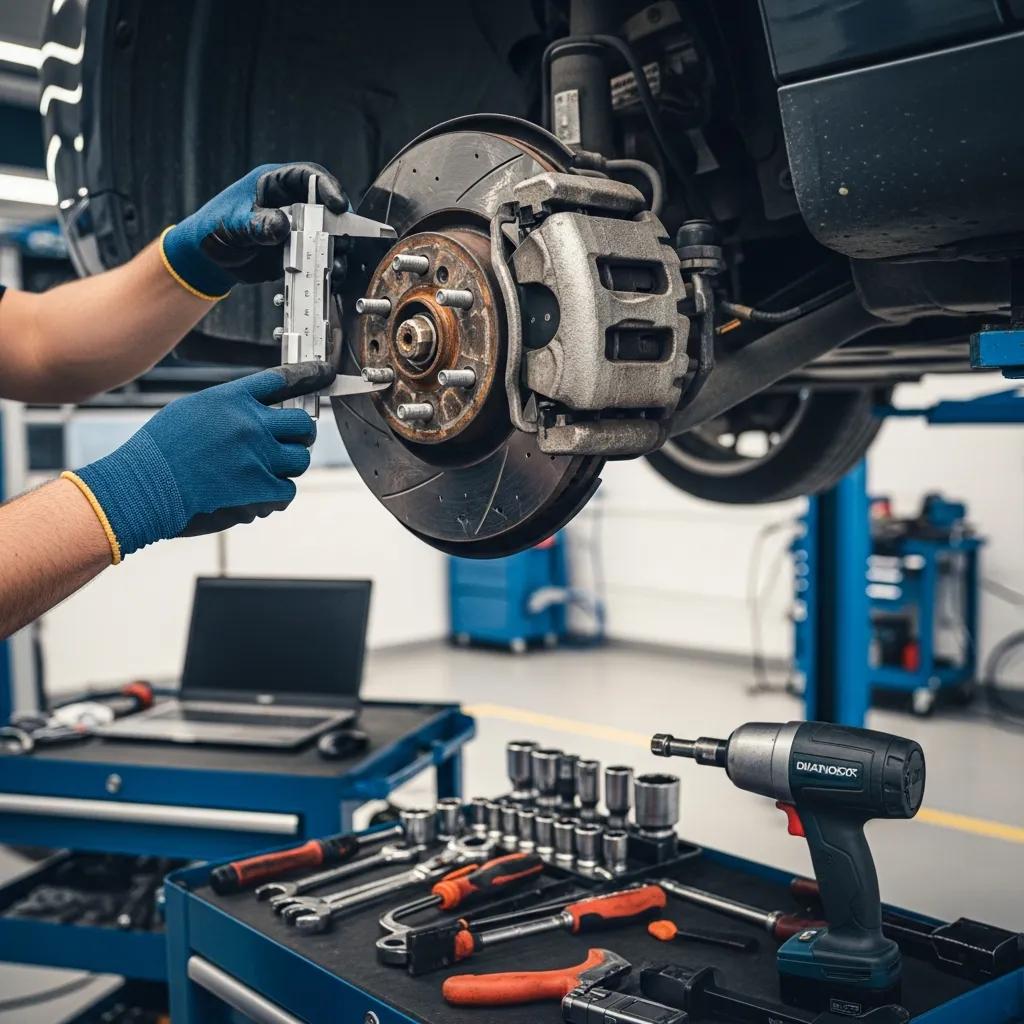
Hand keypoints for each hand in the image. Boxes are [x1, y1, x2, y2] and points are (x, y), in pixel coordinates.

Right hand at [64, 362, 333, 561]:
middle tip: (293, 441)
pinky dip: (275, 495)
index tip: (324, 373)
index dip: (308, 375)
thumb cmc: (159, 453)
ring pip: (299, 459)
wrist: (143, 488)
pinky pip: (287, 490)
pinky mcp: (261, 488)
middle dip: (301, 434)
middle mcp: (250, 423)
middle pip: (302, 424)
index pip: (281, 379)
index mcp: (232, 399)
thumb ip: (228, 410)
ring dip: (286, 467)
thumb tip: (255, 413)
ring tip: (262, 472)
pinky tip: (255, 495)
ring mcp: (258, 456)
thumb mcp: (191, 412)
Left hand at [160, 162, 347, 298]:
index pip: (309, 177)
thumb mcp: (234, 223)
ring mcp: (297, 229)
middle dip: (339, 223)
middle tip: (343, 239)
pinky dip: (325, 267)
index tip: (338, 205)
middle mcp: (291, 204)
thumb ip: (257, 224)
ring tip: (336, 263)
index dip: (328, 188)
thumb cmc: (215, 228)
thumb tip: (283, 226)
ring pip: (327, 235)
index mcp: (275, 184)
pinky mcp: (297, 252)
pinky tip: (328, 275)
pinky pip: (318, 257)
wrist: (209, 260)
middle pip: (326, 208)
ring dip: (335, 250)